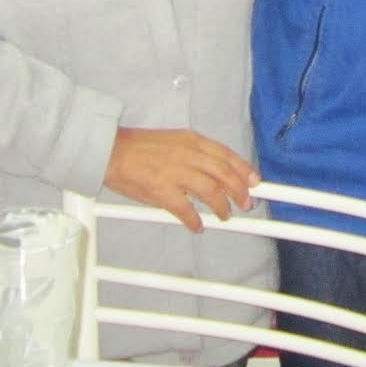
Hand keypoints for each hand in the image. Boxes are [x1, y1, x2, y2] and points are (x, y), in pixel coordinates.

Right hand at [102, 127, 259, 229]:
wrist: (111, 150)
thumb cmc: (139, 147)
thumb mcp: (173, 140)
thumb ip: (194, 154)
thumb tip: (213, 172)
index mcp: (191, 140)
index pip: (226, 154)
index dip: (244, 169)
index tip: (254, 181)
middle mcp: (188, 154)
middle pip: (224, 174)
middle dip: (240, 191)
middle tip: (246, 203)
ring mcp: (175, 173)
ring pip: (211, 192)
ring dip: (222, 207)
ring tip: (225, 216)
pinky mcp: (162, 191)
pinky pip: (186, 210)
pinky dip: (195, 221)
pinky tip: (198, 226)